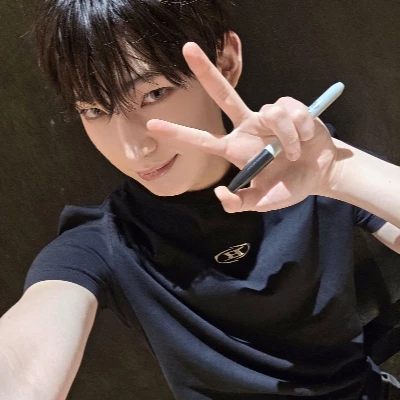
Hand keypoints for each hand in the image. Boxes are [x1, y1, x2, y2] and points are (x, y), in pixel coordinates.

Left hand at [147, 42, 338, 212]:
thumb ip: (240, 204)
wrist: (319, 172)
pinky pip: (291, 111)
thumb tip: (219, 194)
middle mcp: (246, 127)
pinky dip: (300, 129)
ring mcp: (266, 116)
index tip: (151, 125)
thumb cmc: (288, 187)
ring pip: (272, 112)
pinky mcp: (289, 108)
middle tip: (186, 48)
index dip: (177, 132)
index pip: (201, 140)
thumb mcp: (263, 202)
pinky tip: (305, 138)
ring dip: (288, 138)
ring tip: (296, 153)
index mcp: (235, 150)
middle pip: (222, 94)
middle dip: (205, 71)